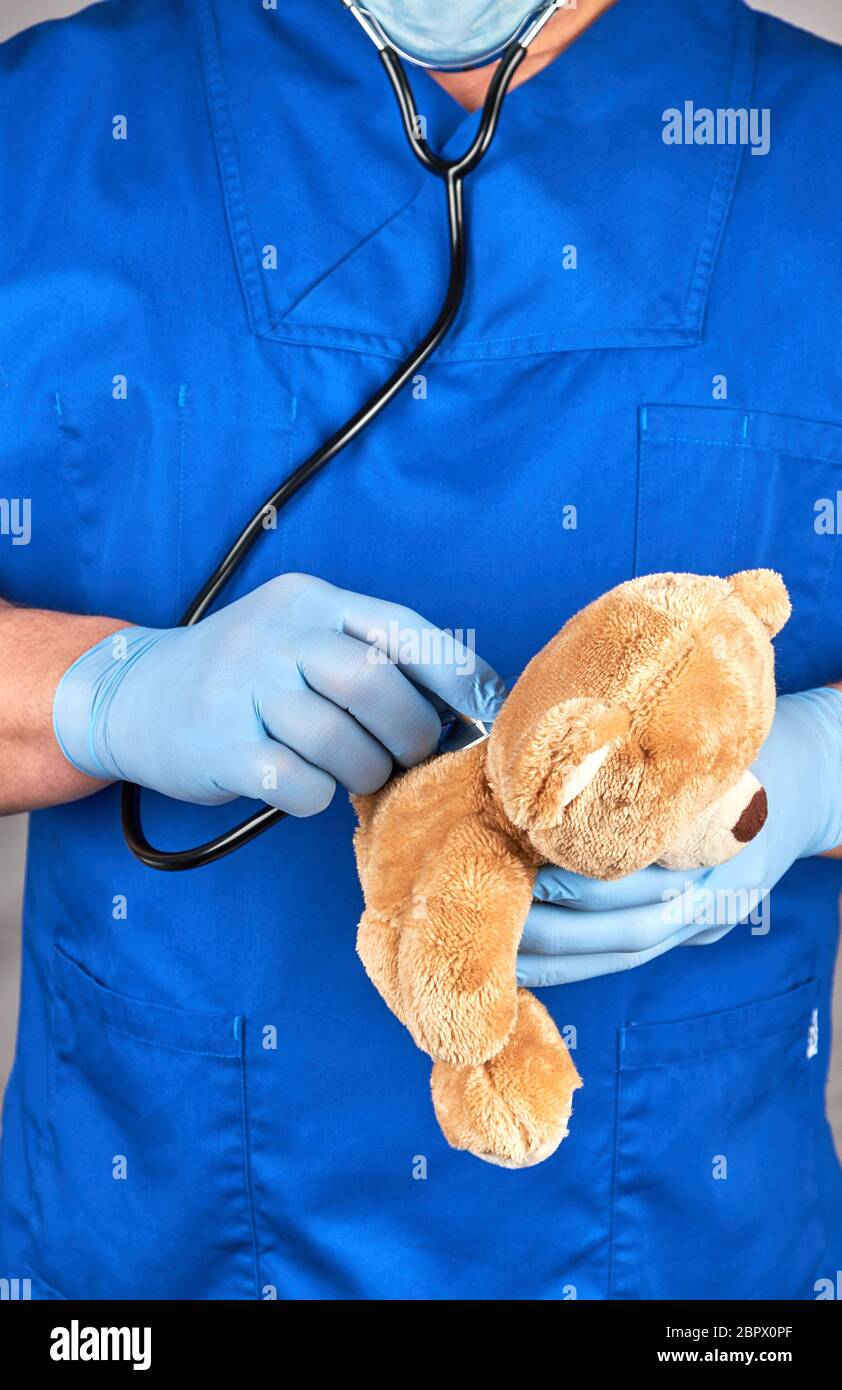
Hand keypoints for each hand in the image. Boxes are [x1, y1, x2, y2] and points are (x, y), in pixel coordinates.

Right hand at [53, 573, 505, 814]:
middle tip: (409, 756)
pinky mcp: (220, 746)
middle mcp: (277, 634)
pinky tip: (302, 785)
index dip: (458, 676)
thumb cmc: (244, 675)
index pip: (404, 630)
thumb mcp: (300, 637)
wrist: (134, 693)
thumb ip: (367, 656)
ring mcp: (243, 687)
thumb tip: (459, 711)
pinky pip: (298, 783)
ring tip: (357, 773)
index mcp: (312, 601)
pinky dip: (316, 795)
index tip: (487, 713)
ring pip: (340, 742)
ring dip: (365, 771)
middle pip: (376, 686)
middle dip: (411, 734)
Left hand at [517, 688, 841, 985]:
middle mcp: (718, 896)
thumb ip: (639, 764)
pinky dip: (579, 959)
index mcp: (721, 848)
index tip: (522, 862)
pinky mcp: (695, 931)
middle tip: (494, 907)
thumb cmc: (743, 749)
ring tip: (501, 942)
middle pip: (631, 929)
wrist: (810, 780)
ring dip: (560, 955)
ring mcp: (708, 920)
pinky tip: (531, 956)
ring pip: (628, 952)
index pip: (644, 882)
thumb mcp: (703, 750)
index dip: (580, 881)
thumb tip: (546, 760)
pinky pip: (631, 955)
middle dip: (557, 925)